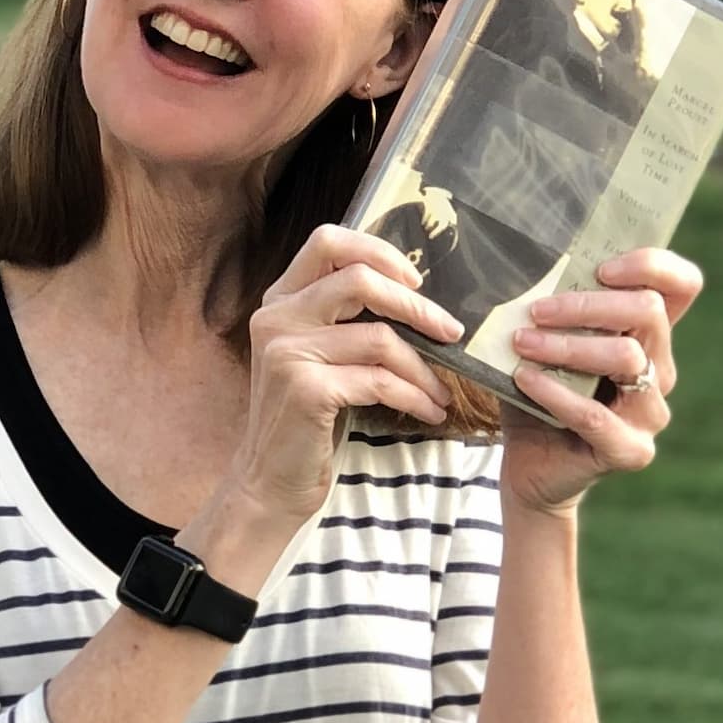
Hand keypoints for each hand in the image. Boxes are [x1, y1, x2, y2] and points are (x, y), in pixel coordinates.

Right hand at [226, 223, 464, 524]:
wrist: (272, 482)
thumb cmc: (309, 419)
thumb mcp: (321, 355)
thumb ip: (345, 317)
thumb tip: (414, 290)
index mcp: (280, 300)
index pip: (328, 241)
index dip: (378, 251)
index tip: (415, 280)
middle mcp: (276, 318)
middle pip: (358, 278)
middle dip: (415, 305)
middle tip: (450, 331)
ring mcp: (286, 352)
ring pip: (379, 337)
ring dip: (423, 367)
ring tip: (442, 391)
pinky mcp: (305, 389)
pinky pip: (380, 381)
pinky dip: (414, 396)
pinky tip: (429, 411)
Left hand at [497, 247, 703, 517]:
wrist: (530, 465)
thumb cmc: (535, 392)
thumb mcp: (542, 341)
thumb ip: (548, 308)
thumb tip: (517, 265)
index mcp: (647, 336)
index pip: (681, 286)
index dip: (653, 266)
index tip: (602, 267)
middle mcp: (659, 369)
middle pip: (649, 312)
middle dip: (589, 304)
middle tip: (537, 310)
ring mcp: (651, 412)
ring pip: (626, 357)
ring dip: (567, 345)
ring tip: (522, 342)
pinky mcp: (632, 450)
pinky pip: (595, 414)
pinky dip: (555, 392)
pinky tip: (524, 379)